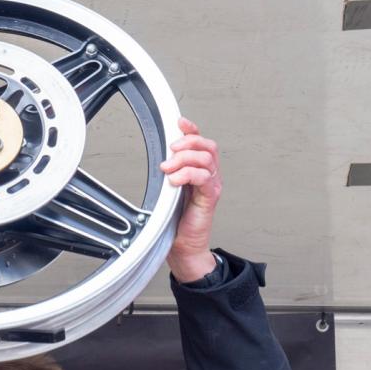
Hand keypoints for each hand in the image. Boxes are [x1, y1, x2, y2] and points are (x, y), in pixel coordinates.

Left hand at [160, 117, 222, 282]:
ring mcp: (212, 186)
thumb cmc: (175, 221)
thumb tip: (159, 158)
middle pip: (207, 146)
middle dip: (188, 143)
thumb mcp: (169, 190)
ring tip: (168, 170)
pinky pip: (204, 178)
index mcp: (201, 171)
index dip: (192, 130)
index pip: (202, 143)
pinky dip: (187, 175)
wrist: (183, 246)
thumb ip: (169, 173)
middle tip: (170, 151)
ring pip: (206, 159)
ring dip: (184, 159)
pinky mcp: (210, 198)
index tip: (178, 123)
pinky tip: (174, 182)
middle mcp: (210, 176)